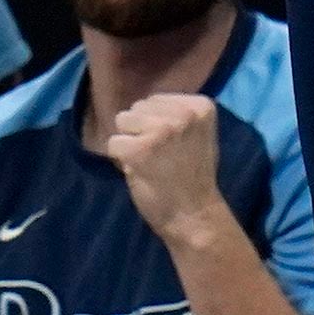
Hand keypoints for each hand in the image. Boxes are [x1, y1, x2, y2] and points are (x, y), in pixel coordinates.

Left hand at [104, 90, 225, 238]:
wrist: (193, 214)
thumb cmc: (192, 176)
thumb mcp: (196, 134)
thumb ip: (174, 115)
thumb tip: (139, 106)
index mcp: (200, 106)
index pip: (155, 99)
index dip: (154, 123)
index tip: (172, 145)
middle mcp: (182, 113)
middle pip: (137, 107)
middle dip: (140, 130)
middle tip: (159, 155)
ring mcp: (161, 130)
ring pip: (122, 121)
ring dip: (129, 142)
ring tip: (149, 161)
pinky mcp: (139, 149)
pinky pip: (112, 143)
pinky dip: (120, 159)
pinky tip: (139, 171)